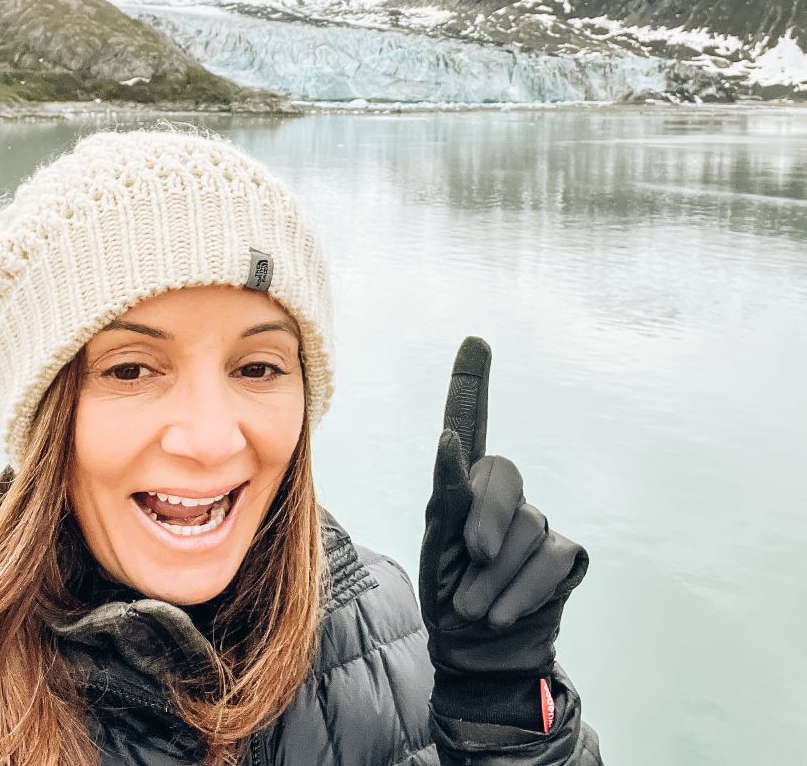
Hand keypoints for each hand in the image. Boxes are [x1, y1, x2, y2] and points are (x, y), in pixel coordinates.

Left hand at [419, 337, 587, 723]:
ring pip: (526, 527)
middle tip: (469, 559)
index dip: (472, 382)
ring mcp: (537, 522)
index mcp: (464, 483)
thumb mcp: (435, 548)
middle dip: (484, 517)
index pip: (470, 421)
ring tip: (474, 607)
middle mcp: (504, 495)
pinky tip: (502, 614)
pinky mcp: (564, 556)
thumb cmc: (449, 594)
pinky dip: (523, 589)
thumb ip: (446, 497)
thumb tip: (451, 440)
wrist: (476, 657)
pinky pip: (551, 558)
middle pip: (502, 473)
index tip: (476, 341)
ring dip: (494, 576)